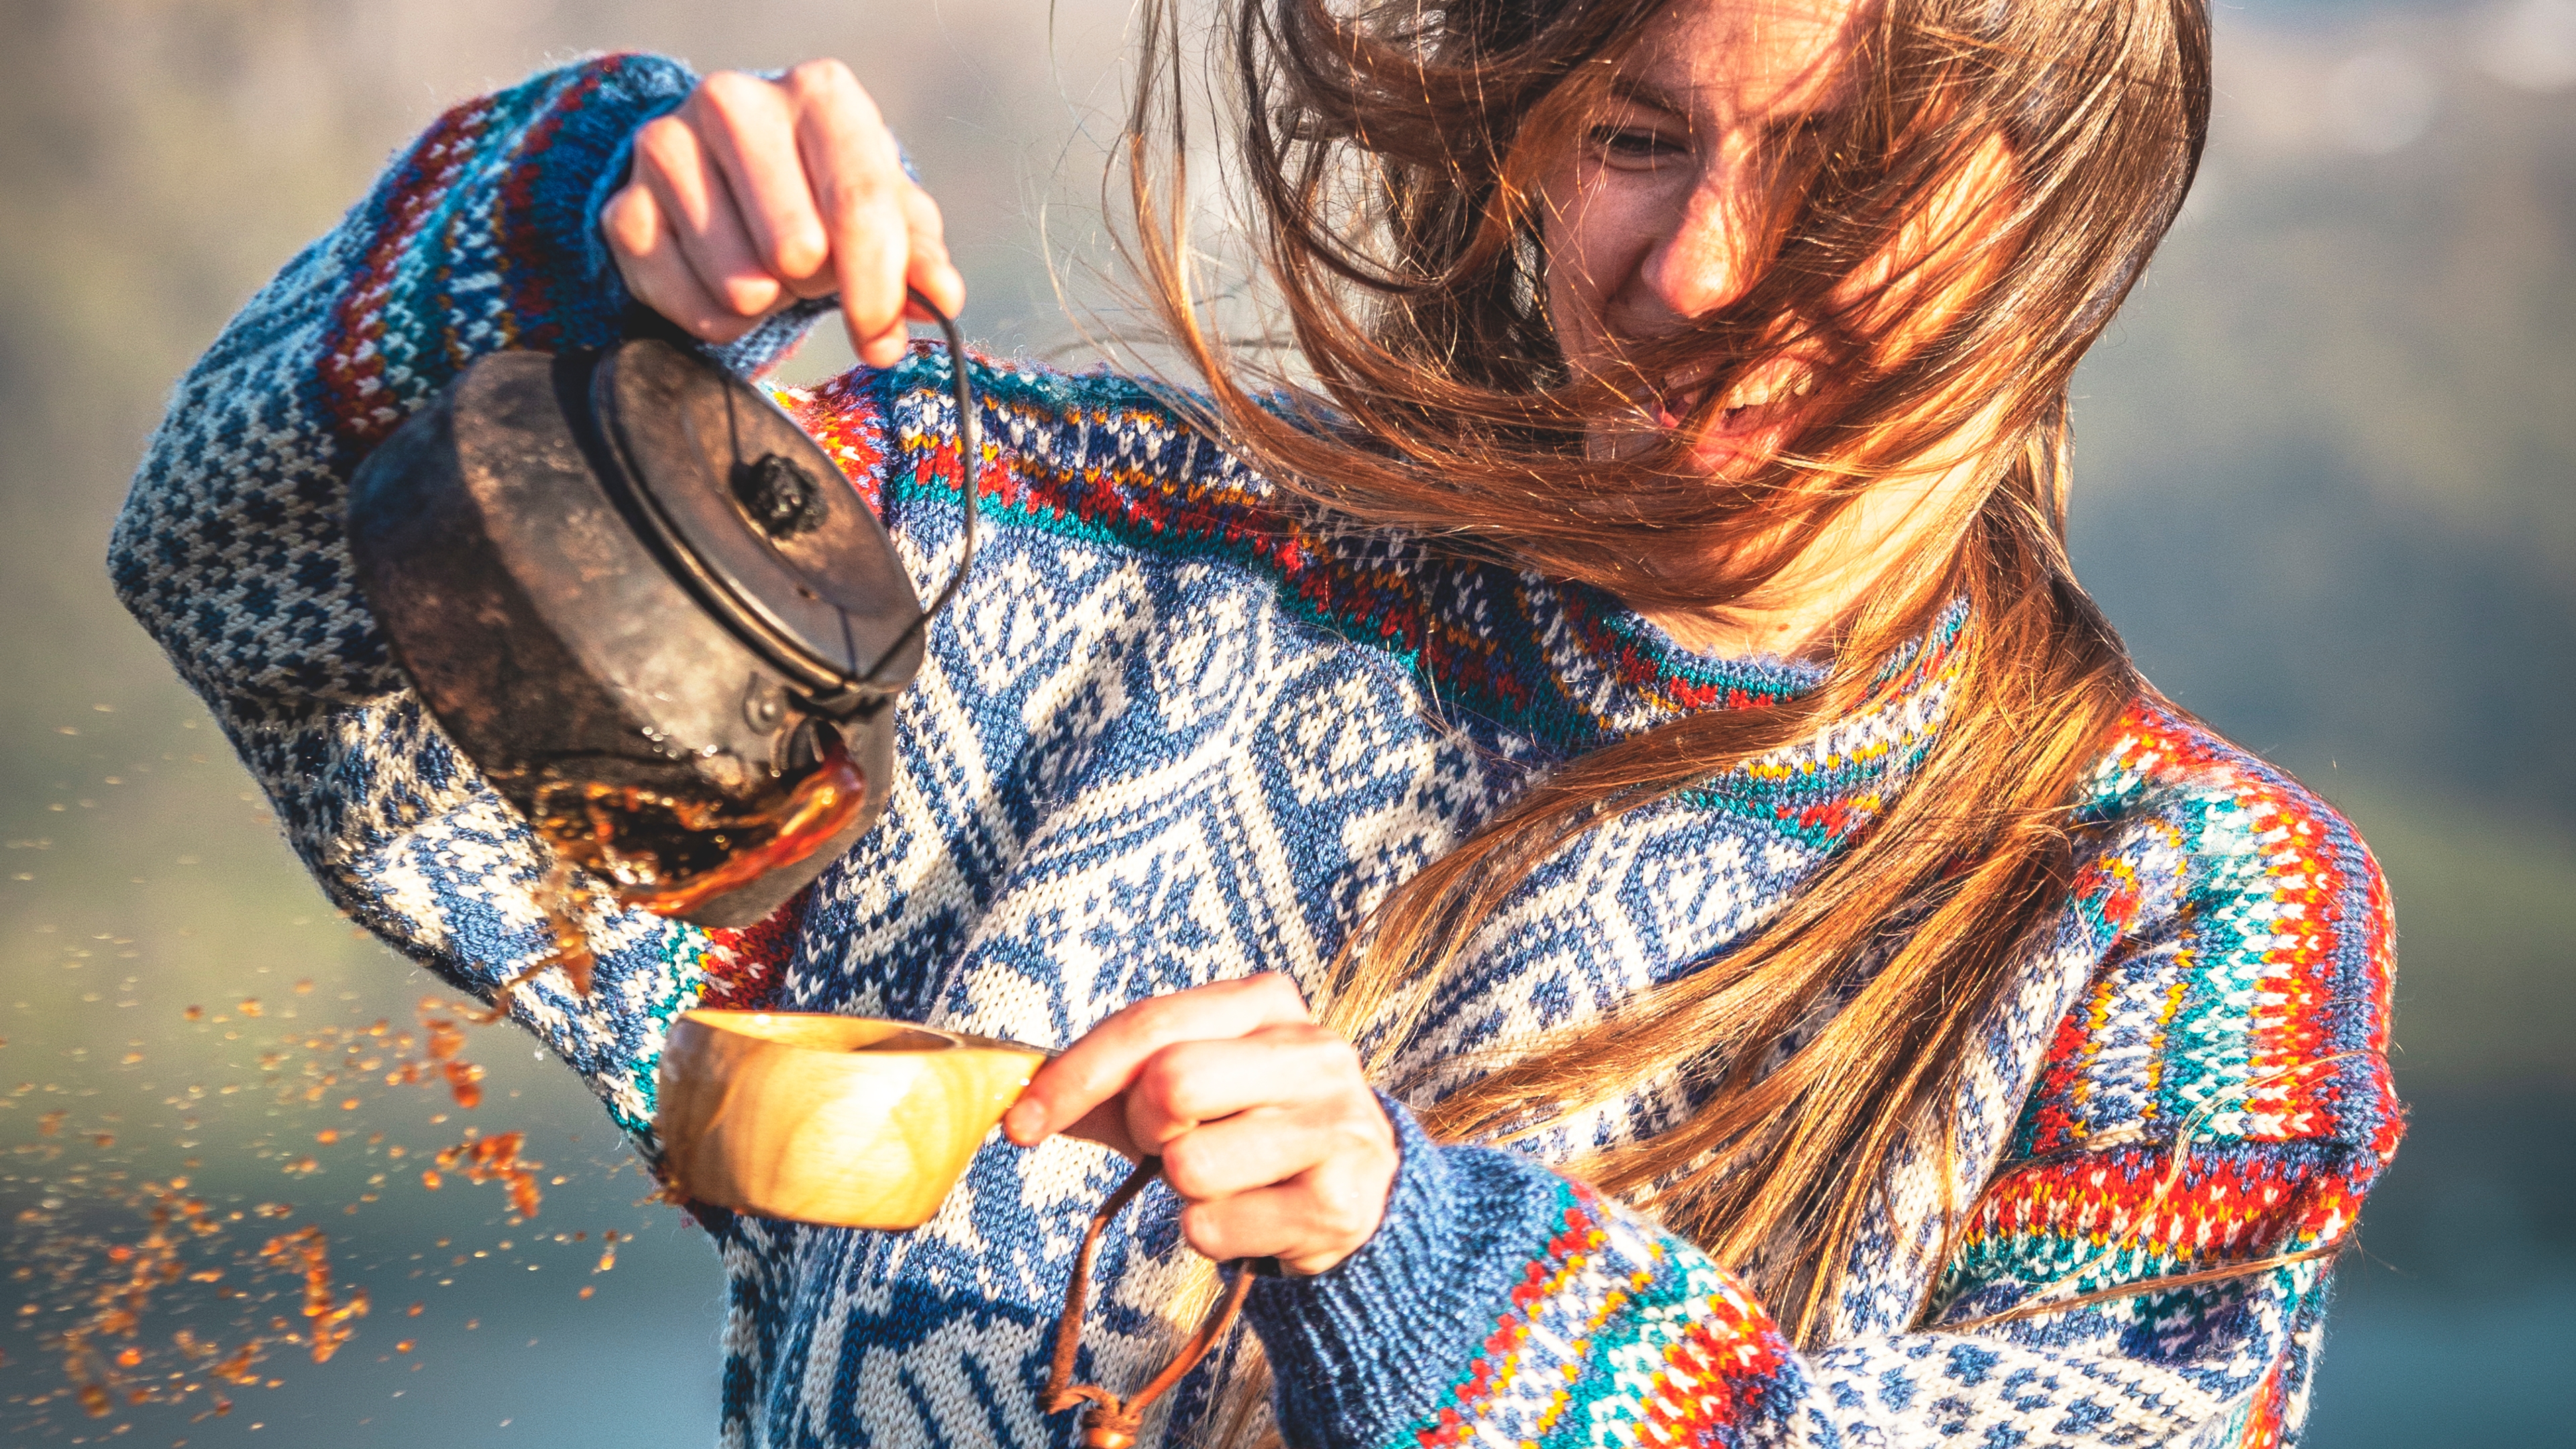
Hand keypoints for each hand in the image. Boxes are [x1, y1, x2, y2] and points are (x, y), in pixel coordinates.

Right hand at [600, 60, 963, 366]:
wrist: (722, 171)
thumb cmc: (821, 190)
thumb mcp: (883, 212)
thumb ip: (919, 256)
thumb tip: (940, 299)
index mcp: (818, 93)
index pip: (859, 203)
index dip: (877, 288)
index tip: (880, 340)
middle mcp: (735, 102)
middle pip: (797, 246)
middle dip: (816, 287)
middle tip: (813, 273)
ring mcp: (667, 148)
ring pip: (740, 282)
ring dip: (767, 302)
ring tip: (767, 268)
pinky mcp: (623, 207)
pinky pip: (686, 304)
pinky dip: (718, 319)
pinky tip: (724, 284)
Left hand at [1002, 974, 1397, 1275]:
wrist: (1364, 1195)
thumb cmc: (1253, 1129)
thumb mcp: (1195, 1085)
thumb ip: (1114, 1081)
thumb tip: (1018, 1098)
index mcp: (1267, 1003)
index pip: (1149, 1025)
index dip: (1073, 1076)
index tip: (1019, 1123)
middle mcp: (1312, 1051)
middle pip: (1169, 1085)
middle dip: (1146, 1129)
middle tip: (1171, 1144)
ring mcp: (1334, 1124)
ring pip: (1189, 1165)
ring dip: (1183, 1190)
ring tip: (1226, 1180)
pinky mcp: (1338, 1201)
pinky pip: (1214, 1228)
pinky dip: (1211, 1235)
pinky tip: (1253, 1217)